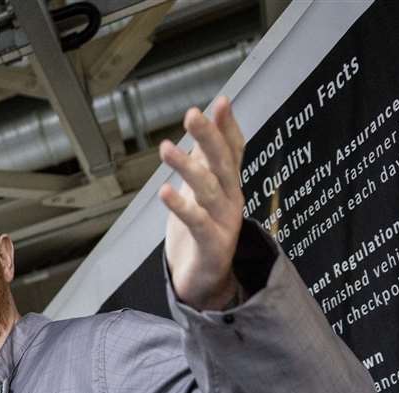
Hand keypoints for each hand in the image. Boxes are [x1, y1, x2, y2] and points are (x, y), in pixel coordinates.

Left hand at [160, 96, 247, 309]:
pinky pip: (197, 223)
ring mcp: (224, 223)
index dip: (228, 127)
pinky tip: (164, 191)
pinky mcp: (212, 246)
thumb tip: (202, 130)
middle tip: (194, 114)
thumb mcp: (201, 195)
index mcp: (229, 187)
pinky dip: (180, 207)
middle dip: (209, 138)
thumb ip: (204, 165)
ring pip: (208, 190)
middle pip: (223, 164)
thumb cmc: (200, 235)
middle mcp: (231, 201)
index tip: (221, 101)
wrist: (205, 284)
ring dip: (187, 167)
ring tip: (165, 148)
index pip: (234, 151)